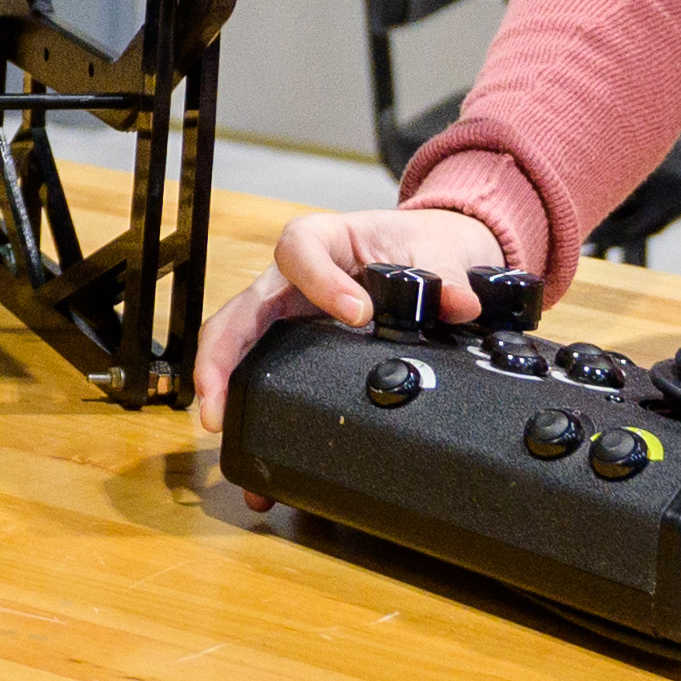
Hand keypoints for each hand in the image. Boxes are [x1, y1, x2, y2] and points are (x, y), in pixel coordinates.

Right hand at [198, 202, 517, 422]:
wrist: (429, 253)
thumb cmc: (417, 241)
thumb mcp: (438, 247)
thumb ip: (445, 274)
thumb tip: (458, 303)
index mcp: (323, 240)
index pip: (299, 250)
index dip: (321, 280)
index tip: (358, 312)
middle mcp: (291, 278)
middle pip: (241, 308)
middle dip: (222, 355)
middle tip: (221, 400)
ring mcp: (287, 313)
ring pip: (237, 341)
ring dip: (221, 382)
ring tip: (221, 426)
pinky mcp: (294, 343)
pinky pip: (261, 366)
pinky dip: (248, 400)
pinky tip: (248, 440)